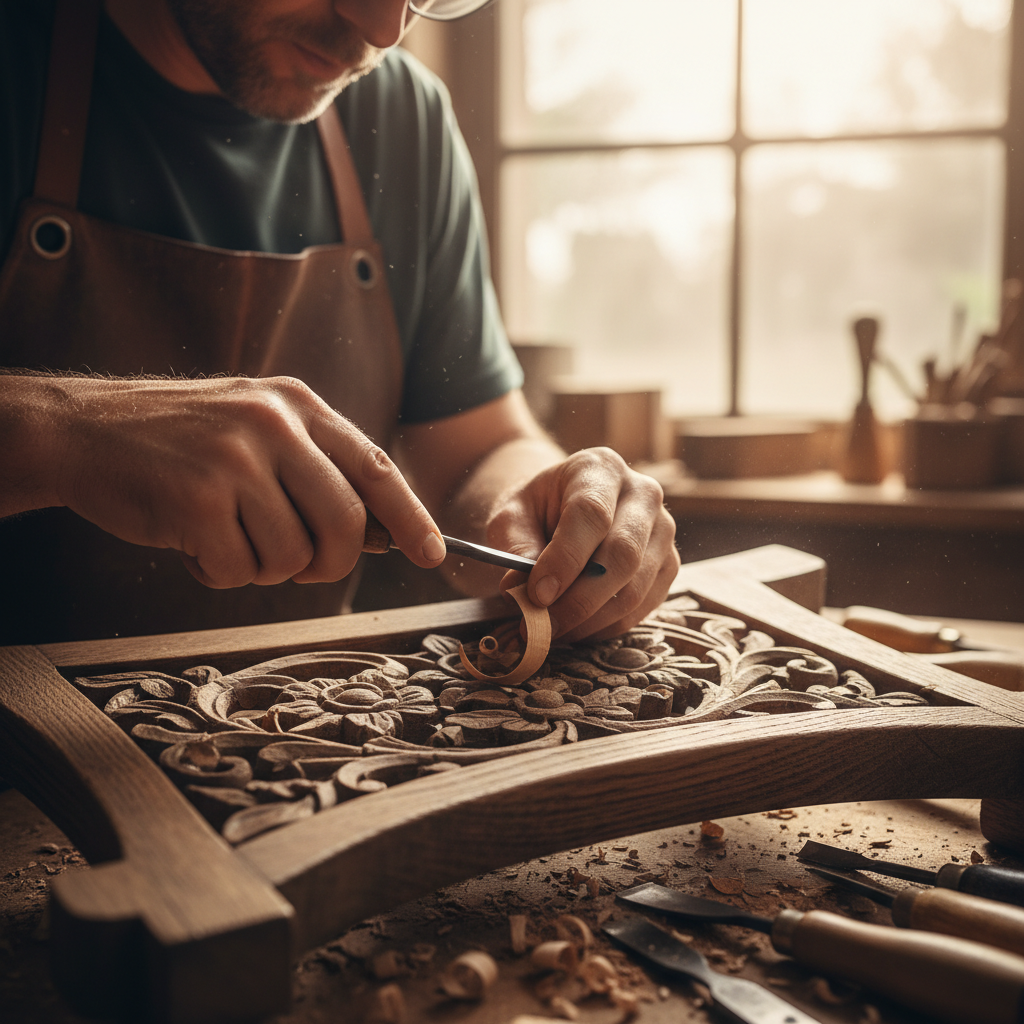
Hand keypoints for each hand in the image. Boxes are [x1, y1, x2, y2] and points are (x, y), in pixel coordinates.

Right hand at [36, 375, 444, 586]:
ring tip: (226, 536)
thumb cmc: (182, 442)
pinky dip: (219, 573)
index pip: (377, 468)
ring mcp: (235, 460)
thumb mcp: (258, 429)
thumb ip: (317, 469)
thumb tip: (381, 532)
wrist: (84, 431)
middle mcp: (274, 425)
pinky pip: (238, 571)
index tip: (433, 554)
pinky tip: (193, 542)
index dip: (411, 518)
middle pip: (346, 523)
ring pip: (292, 555)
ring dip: (263, 567)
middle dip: (332, 563)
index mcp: (298, 405)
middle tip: (302, 565)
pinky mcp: (197, 499)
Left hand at [485, 447, 678, 640]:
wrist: (562, 511)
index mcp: (600, 468)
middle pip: (623, 554)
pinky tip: (576, 628)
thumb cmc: (536, 511)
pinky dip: (607, 627)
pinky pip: (643, 606)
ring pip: (635, 588)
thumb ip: (515, 547)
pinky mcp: (669, 564)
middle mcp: (643, 494)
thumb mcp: (512, 517)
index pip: (592, 514)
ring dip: (590, 620)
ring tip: (552, 631)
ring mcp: (663, 530)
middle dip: (578, 600)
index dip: (565, 559)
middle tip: (540, 627)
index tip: (536, 594)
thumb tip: (520, 590)